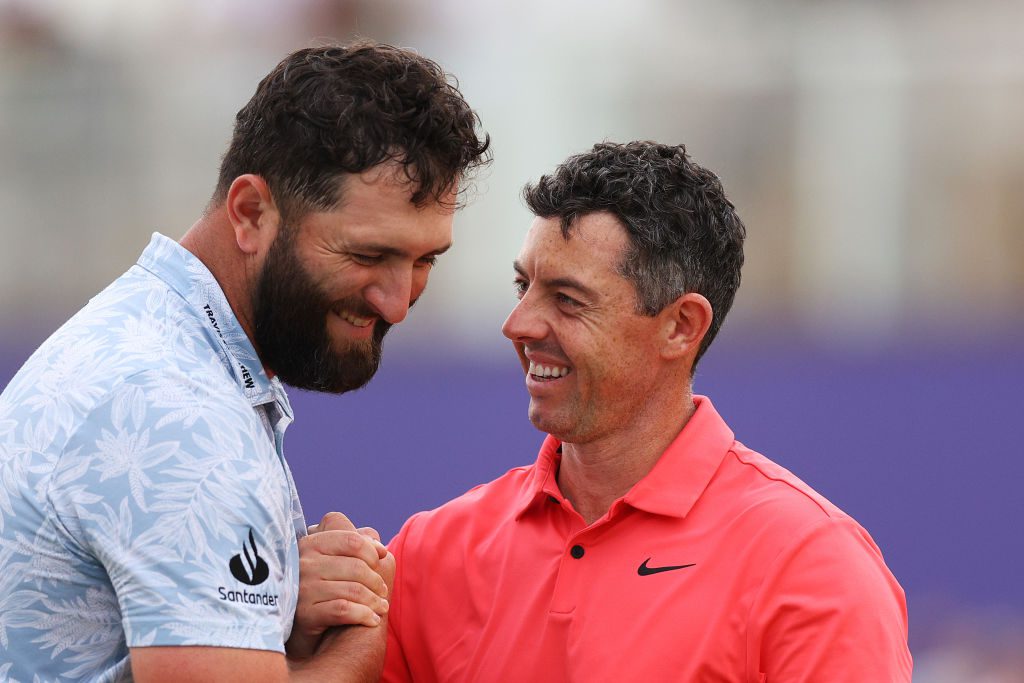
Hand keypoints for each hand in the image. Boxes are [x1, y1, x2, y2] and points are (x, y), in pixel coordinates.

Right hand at [287, 512, 389, 660]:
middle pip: (356, 566)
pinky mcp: (304, 614)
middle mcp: (304, 563)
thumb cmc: (322, 589)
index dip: (371, 551)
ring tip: (381, 607)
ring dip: (374, 600)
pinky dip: (363, 615)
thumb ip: (355, 547)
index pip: (351, 539)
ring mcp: (302, 588)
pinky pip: (343, 610)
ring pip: (353, 589)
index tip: (379, 562)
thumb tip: (381, 549)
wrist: (295, 629)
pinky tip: (372, 620)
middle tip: (383, 591)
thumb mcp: (332, 562)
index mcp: (311, 543)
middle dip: (376, 580)